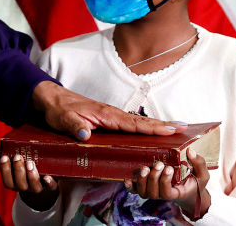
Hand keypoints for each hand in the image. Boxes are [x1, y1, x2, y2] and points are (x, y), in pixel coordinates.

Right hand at [0, 153, 57, 211]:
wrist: (41, 181)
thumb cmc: (24, 167)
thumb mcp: (15, 162)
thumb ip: (8, 154)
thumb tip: (1, 146)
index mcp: (15, 183)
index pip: (7, 181)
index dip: (5, 170)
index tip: (4, 157)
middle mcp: (26, 188)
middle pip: (20, 185)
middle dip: (18, 170)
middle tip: (18, 157)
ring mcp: (38, 188)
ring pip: (35, 187)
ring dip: (31, 176)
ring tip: (30, 162)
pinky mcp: (51, 186)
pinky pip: (51, 187)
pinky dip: (49, 183)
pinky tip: (47, 177)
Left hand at [31, 81, 184, 140]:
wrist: (51, 99)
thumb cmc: (58, 110)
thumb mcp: (63, 120)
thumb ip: (75, 128)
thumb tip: (86, 136)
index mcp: (105, 115)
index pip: (133, 123)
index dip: (152, 128)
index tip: (170, 130)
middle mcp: (111, 114)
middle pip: (141, 122)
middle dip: (162, 125)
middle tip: (184, 128)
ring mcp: (110, 116)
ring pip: (137, 122)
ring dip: (156, 126)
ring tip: (176, 130)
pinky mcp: (107, 119)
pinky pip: (130, 124)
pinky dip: (143, 127)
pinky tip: (151, 133)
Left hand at [124, 148, 210, 220]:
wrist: (187, 190)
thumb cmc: (194, 181)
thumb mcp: (202, 174)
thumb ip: (199, 163)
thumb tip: (191, 151)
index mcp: (176, 193)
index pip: (167, 193)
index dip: (164, 182)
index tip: (169, 168)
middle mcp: (162, 194)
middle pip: (152, 193)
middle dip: (153, 178)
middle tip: (158, 164)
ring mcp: (153, 191)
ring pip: (142, 192)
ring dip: (142, 180)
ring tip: (145, 167)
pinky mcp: (145, 186)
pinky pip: (134, 190)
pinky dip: (130, 186)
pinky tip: (128, 178)